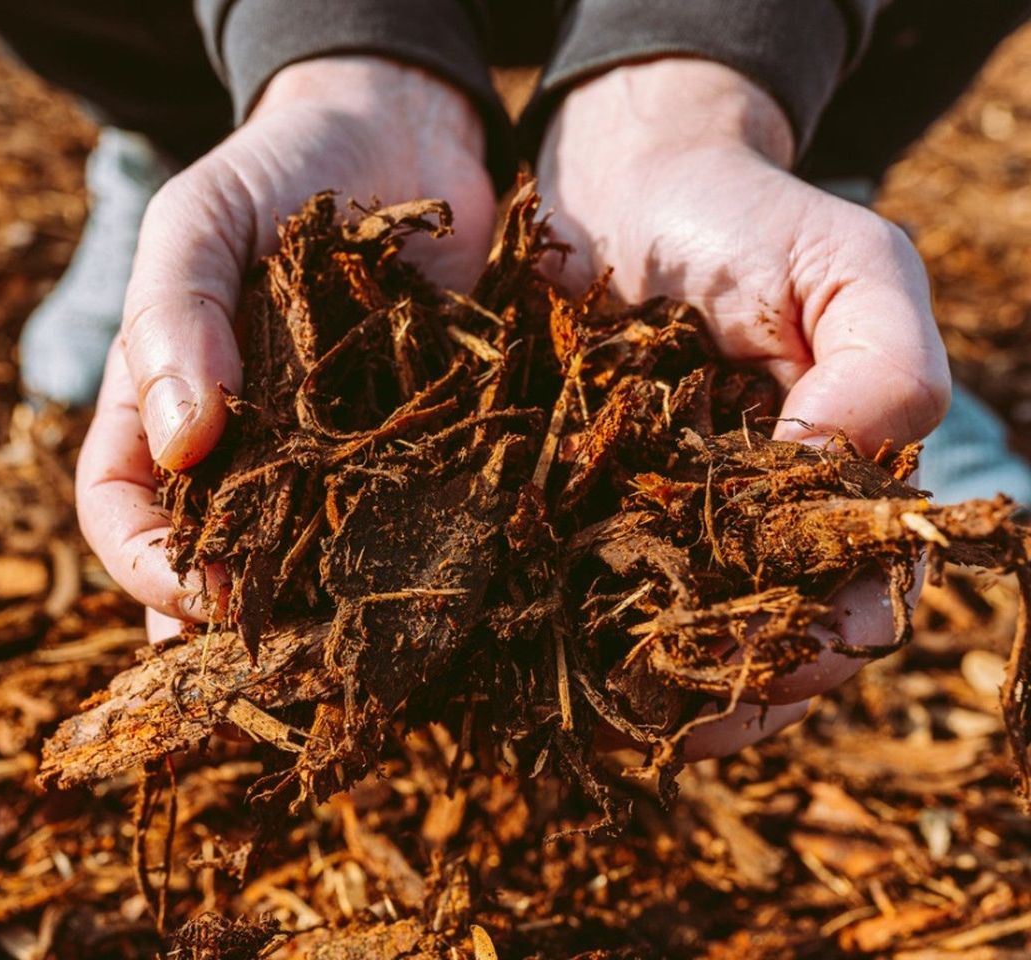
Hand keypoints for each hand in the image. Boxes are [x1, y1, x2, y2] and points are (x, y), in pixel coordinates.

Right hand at [75, 56, 496, 642]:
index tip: (201, 594)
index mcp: (159, 406)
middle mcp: (239, 448)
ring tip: (354, 656)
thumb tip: (180, 445)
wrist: (397, 131)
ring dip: (320, 612)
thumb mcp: (199, 220)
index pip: (121, 512)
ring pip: (305, 559)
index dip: (147, 567)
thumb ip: (174, 315)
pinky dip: (409, 559)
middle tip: (281, 666)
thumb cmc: (275, 169)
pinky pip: (400, 517)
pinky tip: (436, 594)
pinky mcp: (410, 444)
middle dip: (235, 620)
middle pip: (213, 560)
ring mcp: (325, 454)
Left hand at [539, 59, 950, 757]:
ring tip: (606, 722)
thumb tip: (838, 481)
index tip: (781, 672)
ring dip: (648, 687)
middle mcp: (755, 522)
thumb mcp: (841, 265)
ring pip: (672, 633)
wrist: (620, 179)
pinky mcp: (580, 507)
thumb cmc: (742, 215)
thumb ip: (879, 365)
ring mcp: (665, 522)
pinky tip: (539, 666)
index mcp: (836, 484)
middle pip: (763, 639)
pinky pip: (583, 586)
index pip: (859, 594)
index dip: (830, 645)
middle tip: (673, 724)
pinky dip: (571, 631)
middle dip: (731, 691)